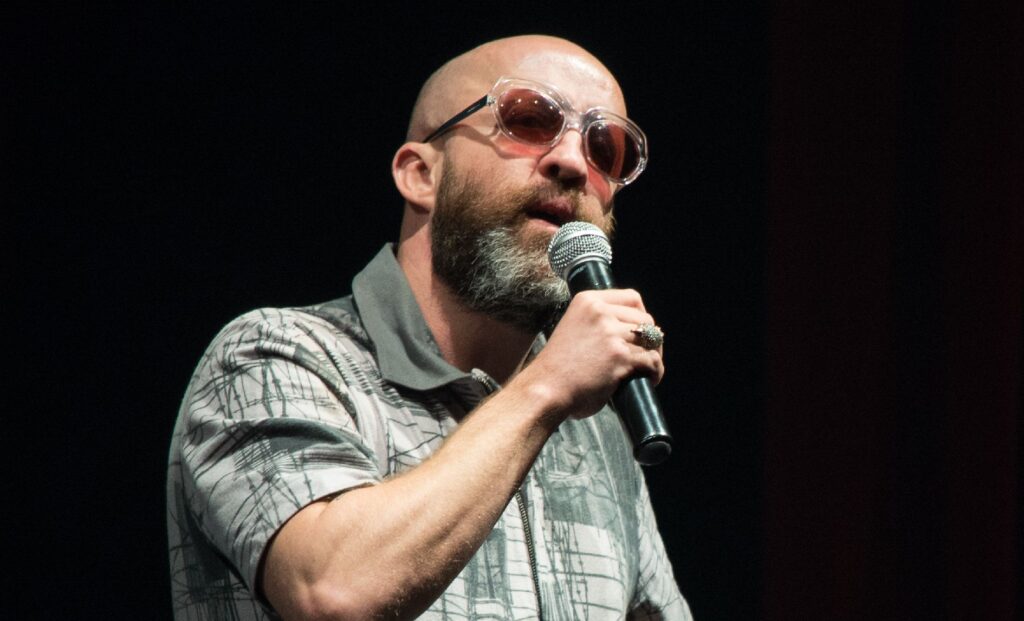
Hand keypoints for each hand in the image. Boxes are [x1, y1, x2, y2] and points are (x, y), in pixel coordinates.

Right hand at [512, 288, 663, 422]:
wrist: (546, 388)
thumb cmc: (558, 367)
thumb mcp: (574, 328)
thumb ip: (596, 323)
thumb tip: (630, 330)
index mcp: (588, 301)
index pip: (632, 298)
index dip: (642, 315)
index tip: (641, 331)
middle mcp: (600, 313)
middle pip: (645, 319)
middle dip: (650, 338)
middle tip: (646, 355)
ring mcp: (611, 334)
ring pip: (652, 340)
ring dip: (654, 356)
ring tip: (649, 370)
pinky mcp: (620, 357)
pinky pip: (652, 361)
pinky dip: (655, 372)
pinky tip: (649, 379)